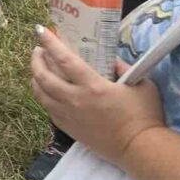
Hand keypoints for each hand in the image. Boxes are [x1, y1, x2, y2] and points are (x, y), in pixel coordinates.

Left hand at [29, 26, 162, 164]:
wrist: (138, 148)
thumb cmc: (144, 115)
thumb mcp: (141, 84)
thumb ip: (123, 68)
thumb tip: (110, 59)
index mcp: (93, 86)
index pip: (64, 59)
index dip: (49, 43)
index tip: (40, 30)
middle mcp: (74, 99)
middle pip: (43, 75)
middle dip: (36, 59)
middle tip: (38, 50)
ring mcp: (68, 115)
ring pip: (40, 93)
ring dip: (35, 77)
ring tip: (38, 68)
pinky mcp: (67, 128)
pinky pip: (47, 108)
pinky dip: (43, 95)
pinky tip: (47, 90)